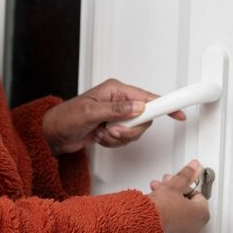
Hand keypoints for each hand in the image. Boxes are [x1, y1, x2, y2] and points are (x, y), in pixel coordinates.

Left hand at [41, 78, 185, 155]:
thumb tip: (138, 107)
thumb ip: (117, 110)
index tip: (178, 111)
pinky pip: (125, 139)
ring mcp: (116, 115)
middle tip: (112, 130)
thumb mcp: (91, 113)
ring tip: (101, 132)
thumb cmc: (65, 118)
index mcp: (115, 90)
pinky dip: (113, 142)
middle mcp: (118, 101)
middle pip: (143, 118)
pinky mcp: (113, 127)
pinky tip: (99, 137)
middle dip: (128, 130)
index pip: (147, 97)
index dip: (164, 104)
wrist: (53, 134)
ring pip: (135, 131)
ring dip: (118, 137)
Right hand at [148, 160, 209, 232]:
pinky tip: (154, 216)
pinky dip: (163, 223)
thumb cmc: (161, 211)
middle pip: (187, 206)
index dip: (184, 186)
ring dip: (167, 206)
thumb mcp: (173, 186)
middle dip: (174, 194)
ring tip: (154, 198)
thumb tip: (194, 166)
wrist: (142, 229)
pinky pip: (169, 230)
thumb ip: (186, 175)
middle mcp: (195, 228)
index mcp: (201, 213)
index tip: (175, 183)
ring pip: (178, 217)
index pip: (197, 195)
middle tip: (163, 188)